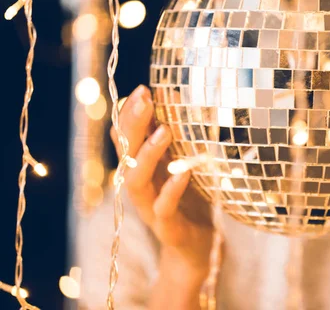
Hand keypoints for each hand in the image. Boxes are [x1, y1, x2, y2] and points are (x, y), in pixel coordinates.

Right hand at [111, 85, 212, 308]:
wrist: (196, 248)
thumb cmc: (189, 201)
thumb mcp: (179, 166)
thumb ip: (173, 142)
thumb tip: (174, 102)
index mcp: (142, 169)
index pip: (126, 138)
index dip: (129, 114)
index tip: (143, 89)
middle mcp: (140, 187)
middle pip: (126, 154)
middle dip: (132, 125)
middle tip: (144, 99)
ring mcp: (150, 208)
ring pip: (137, 181)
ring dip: (147, 155)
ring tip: (163, 131)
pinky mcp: (166, 227)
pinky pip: (163, 207)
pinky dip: (171, 189)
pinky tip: (182, 172)